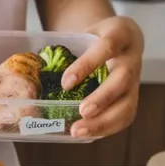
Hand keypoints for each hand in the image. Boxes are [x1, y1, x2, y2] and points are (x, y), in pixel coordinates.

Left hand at [62, 16, 142, 138]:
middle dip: (102, 98)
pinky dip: (106, 128)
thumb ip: (64, 49)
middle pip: (123, 79)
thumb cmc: (95, 37)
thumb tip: (27, 72)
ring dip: (104, 121)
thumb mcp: (83, 32)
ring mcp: (136, 79)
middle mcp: (132, 56)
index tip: (66, 83)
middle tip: (81, 112)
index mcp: (120, 33)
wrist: (122, 37)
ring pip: (128, 103)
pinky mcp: (133, 96)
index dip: (87, 65)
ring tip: (78, 131)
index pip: (107, 47)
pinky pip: (126, 116)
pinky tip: (87, 133)